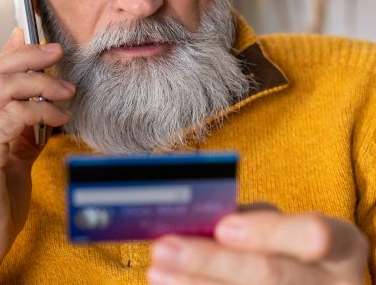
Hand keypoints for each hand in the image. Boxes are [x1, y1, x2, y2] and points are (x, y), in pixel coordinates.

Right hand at [0, 28, 74, 283]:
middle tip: (57, 54)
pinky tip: (60, 118)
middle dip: (29, 57)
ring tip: (67, 91)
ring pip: (2, 90)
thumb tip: (36, 88)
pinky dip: (41, 111)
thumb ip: (22, 116)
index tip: (37, 41)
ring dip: (41, 84)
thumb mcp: (13, 147)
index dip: (12, 52)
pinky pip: (12, 117)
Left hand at [148, 206, 368, 284]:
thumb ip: (252, 221)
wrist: (317, 284)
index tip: (223, 227)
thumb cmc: (293, 247)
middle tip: (164, 249)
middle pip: (270, 276)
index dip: (267, 232)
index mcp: (341, 247)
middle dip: (210, 262)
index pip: (314, 235)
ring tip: (157, 273)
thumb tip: (196, 219)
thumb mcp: (286, 226)